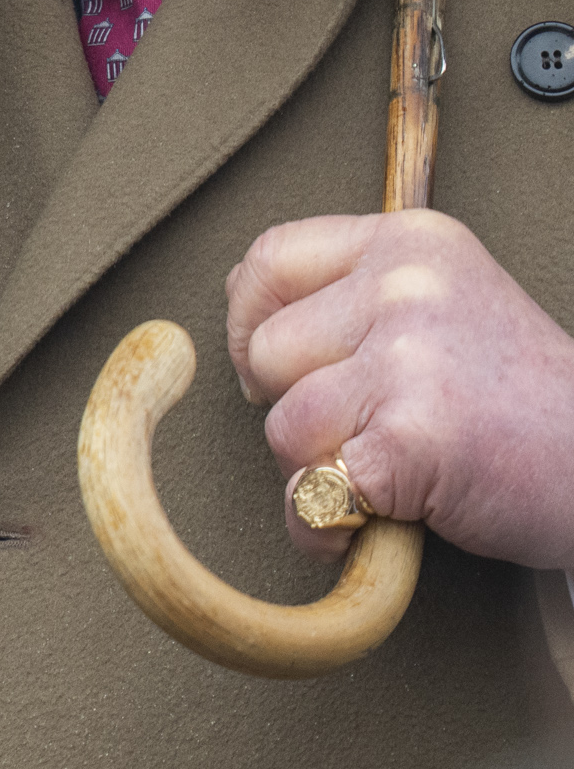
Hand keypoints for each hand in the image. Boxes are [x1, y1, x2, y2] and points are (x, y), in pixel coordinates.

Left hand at [226, 210, 573, 567]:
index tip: (268, 366)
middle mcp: (407, 287)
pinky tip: (370, 525)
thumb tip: (244, 311)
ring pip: (285, 424)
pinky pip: (312, 491)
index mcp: (411, 243)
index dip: (248, 321)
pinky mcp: (411, 440)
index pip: (269, 260)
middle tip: (358, 432)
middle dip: (292, 406)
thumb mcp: (448, 302)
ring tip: (382, 474)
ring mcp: (409, 360)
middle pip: (267, 351)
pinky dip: (324, 525)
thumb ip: (354, 295)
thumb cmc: (524, 401)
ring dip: (315, 469)